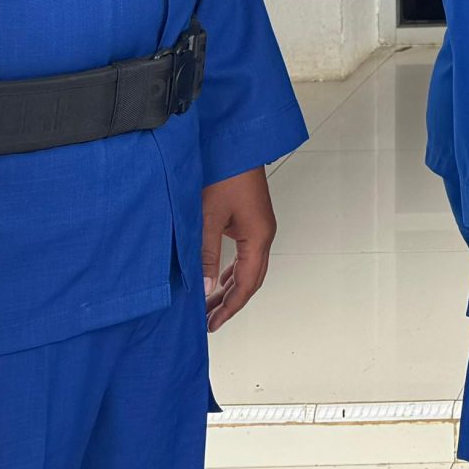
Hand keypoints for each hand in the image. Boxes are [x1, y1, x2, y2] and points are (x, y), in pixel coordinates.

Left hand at [202, 165, 278, 330]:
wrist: (235, 143)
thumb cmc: (224, 174)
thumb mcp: (208, 217)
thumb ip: (206, 255)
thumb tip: (205, 289)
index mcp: (258, 236)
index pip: (246, 284)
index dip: (230, 307)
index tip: (213, 324)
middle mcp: (263, 234)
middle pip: (251, 279)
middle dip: (230, 301)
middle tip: (209, 321)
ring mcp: (258, 226)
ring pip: (249, 267)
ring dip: (230, 287)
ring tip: (210, 304)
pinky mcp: (250, 219)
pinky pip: (245, 254)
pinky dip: (232, 270)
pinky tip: (218, 277)